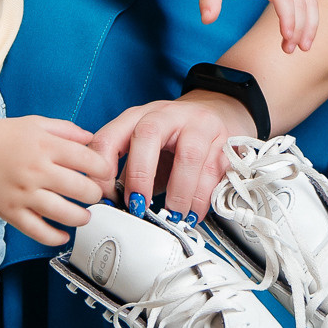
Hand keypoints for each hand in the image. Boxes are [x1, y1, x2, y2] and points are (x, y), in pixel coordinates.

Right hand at [0, 116, 114, 245]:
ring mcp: (23, 194)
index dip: (103, 169)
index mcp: (46, 146)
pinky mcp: (11, 212)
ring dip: (81, 218)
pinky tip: (63, 235)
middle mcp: (37, 171)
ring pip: (63, 213)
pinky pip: (37, 231)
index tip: (105, 174)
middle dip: (95, 195)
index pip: (88, 160)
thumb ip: (67, 130)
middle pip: (81, 189)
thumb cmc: (5, 136)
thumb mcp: (38, 123)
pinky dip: (55, 238)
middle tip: (95, 195)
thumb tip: (92, 139)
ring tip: (85, 216)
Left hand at [90, 92, 254, 220]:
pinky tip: (194, 212)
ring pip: (188, 155)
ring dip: (178, 193)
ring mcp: (198, 124)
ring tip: (173, 216)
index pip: (109, 136)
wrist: (218, 112)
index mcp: (138, 117)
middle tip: (139, 206)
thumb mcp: (145, 149)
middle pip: (148, 134)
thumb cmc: (175, 137)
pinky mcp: (224, 139)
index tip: (106, 198)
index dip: (103, 170)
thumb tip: (113, 206)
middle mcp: (167, 114)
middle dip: (140, 176)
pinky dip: (202, 198)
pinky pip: (214, 170)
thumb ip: (127, 174)